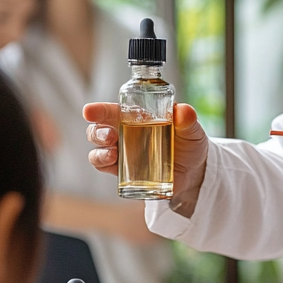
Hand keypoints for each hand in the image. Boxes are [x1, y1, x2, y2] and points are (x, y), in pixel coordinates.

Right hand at [82, 102, 208, 217]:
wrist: (194, 172)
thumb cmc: (189, 144)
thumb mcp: (191, 130)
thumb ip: (187, 119)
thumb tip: (183, 111)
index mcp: (136, 117)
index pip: (113, 110)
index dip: (98, 110)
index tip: (89, 111)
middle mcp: (124, 132)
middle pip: (98, 129)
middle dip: (97, 132)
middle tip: (110, 136)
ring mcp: (122, 152)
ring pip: (97, 149)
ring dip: (99, 152)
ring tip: (112, 154)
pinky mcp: (123, 171)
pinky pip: (104, 168)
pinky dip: (103, 166)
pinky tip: (112, 164)